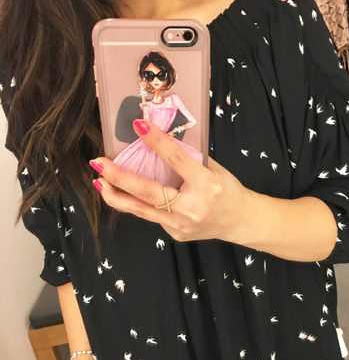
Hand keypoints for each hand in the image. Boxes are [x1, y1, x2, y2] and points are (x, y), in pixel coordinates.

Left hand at [91, 119, 250, 243]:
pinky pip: (152, 216)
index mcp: (206, 186)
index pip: (177, 160)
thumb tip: (158, 138)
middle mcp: (192, 208)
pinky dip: (139, 203)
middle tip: (99, 163)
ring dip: (116, 195)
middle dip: (119, 177)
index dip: (156, 141)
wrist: (239, 221)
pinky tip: (130, 194)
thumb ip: (188, 157)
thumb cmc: (226, 190)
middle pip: (148, 193)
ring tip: (99, 181)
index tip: (137, 125)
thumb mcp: (214, 168)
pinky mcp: (174, 234)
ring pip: (140, 210)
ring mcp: (181, 225)